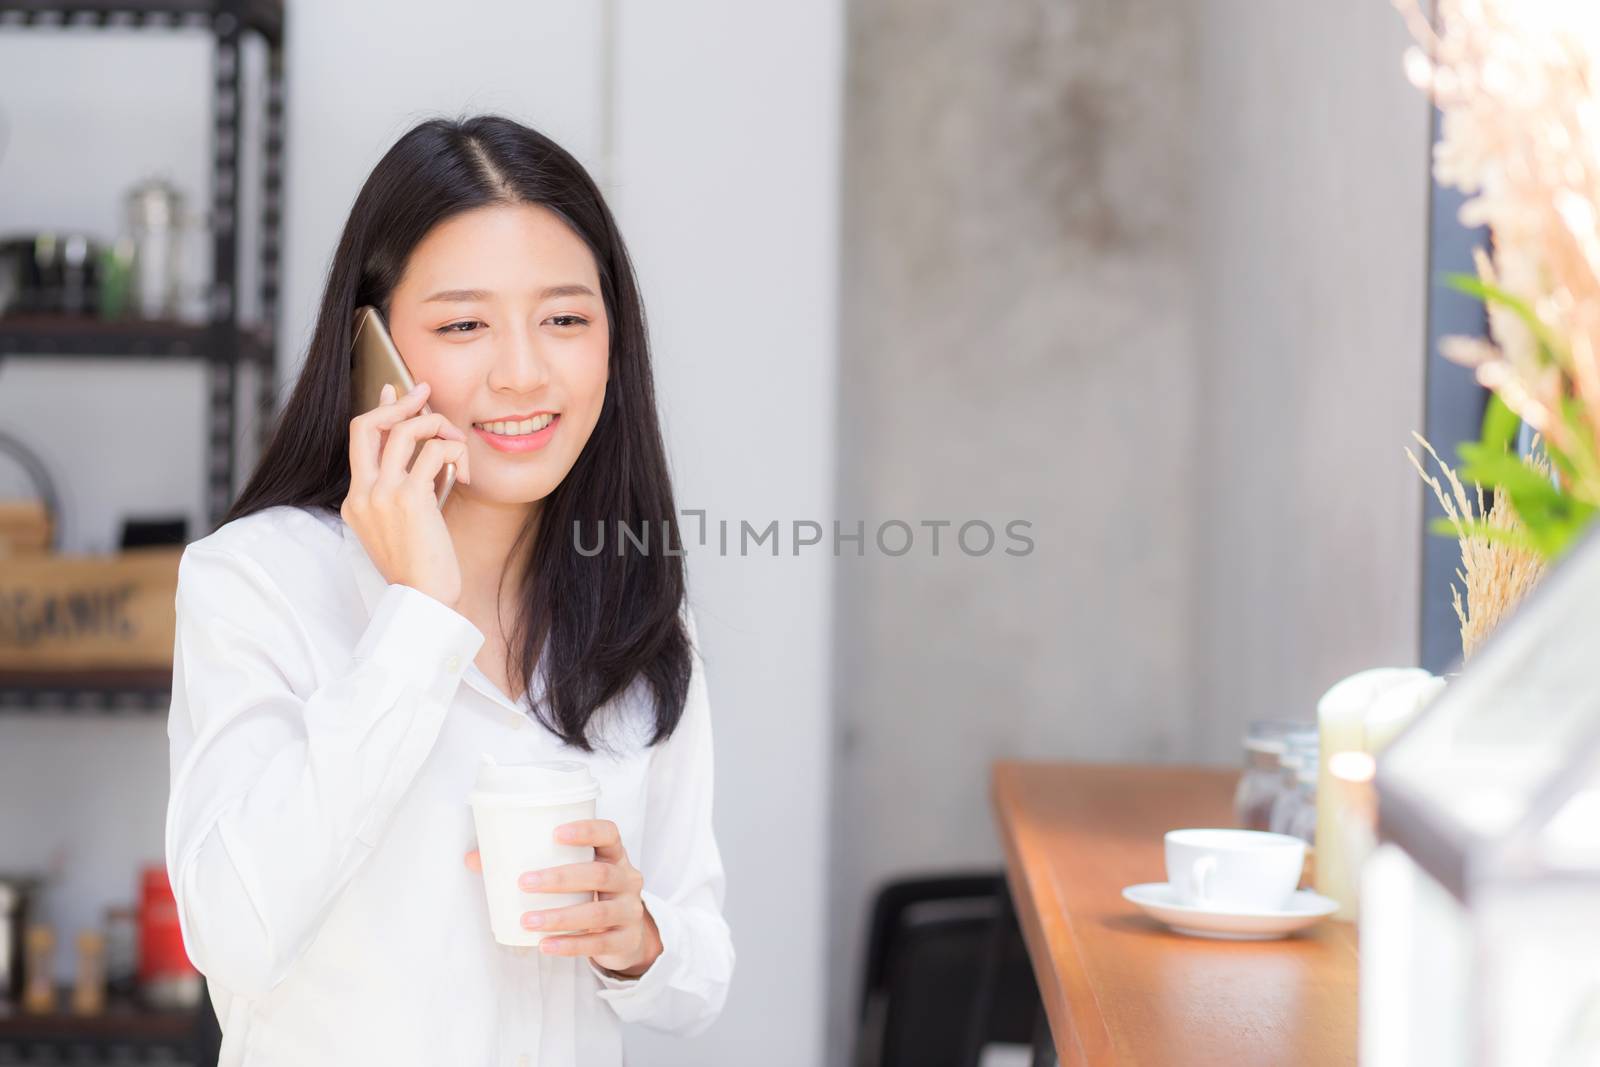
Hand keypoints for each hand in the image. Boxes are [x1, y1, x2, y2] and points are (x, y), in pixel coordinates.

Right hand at [342, 380, 472, 608]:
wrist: (424, 600)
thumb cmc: (422, 566)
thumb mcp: (405, 523)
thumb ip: (408, 487)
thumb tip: (423, 450)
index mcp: (355, 500)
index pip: (359, 440)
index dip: (379, 410)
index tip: (397, 392)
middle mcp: (362, 494)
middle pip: (367, 425)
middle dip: (399, 404)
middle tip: (425, 393)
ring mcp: (382, 495)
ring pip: (405, 431)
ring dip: (437, 427)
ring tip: (456, 444)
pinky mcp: (409, 499)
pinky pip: (434, 452)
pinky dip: (454, 452)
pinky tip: (463, 473)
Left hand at [464, 819, 662, 976]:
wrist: (626, 934)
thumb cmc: (590, 894)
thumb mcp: (574, 875)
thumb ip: (531, 863)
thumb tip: (474, 858)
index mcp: (615, 855)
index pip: (609, 833)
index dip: (587, 830)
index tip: (555, 833)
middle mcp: (628, 879)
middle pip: (600, 874)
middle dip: (560, 879)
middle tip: (525, 882)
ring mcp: (630, 911)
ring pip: (597, 913)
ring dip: (560, 916)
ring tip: (527, 920)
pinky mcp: (625, 940)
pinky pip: (598, 944)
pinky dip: (570, 945)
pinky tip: (545, 945)